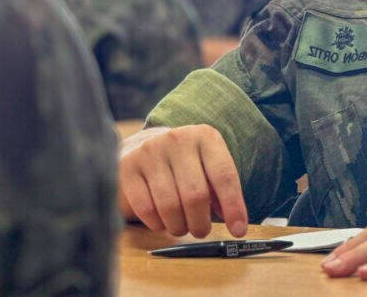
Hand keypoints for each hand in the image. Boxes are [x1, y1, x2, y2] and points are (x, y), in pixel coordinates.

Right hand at [118, 125, 248, 237]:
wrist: (142, 147)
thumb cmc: (183, 165)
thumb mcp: (207, 168)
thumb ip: (221, 192)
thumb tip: (235, 224)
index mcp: (205, 136)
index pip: (224, 175)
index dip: (233, 207)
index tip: (238, 230)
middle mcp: (177, 139)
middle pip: (195, 195)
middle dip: (200, 223)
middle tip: (200, 230)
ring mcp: (150, 151)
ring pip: (170, 205)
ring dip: (178, 226)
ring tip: (181, 226)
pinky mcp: (128, 166)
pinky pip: (146, 208)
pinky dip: (157, 224)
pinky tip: (161, 221)